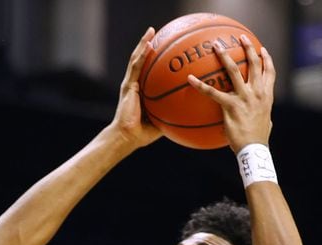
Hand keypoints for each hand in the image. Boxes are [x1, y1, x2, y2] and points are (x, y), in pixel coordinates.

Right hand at [108, 27, 162, 150]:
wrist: (128, 136)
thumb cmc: (143, 134)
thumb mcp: (163, 120)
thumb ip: (174, 113)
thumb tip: (193, 111)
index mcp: (141, 92)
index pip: (148, 72)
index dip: (154, 60)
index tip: (164, 50)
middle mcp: (134, 85)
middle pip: (142, 60)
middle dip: (148, 46)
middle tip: (157, 33)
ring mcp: (130, 84)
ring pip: (137, 59)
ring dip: (143, 44)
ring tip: (151, 31)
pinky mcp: (128, 85)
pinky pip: (135, 66)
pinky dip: (142, 54)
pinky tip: (149, 44)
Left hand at [187, 35, 274, 152]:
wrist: (254, 149)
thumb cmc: (257, 139)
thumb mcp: (264, 122)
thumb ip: (259, 113)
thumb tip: (256, 115)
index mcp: (266, 96)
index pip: (269, 72)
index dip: (266, 59)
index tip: (262, 49)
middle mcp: (257, 93)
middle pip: (254, 65)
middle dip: (248, 48)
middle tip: (241, 37)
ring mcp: (244, 98)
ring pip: (234, 71)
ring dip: (225, 56)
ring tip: (216, 46)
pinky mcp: (231, 106)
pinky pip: (212, 92)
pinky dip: (200, 85)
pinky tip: (189, 79)